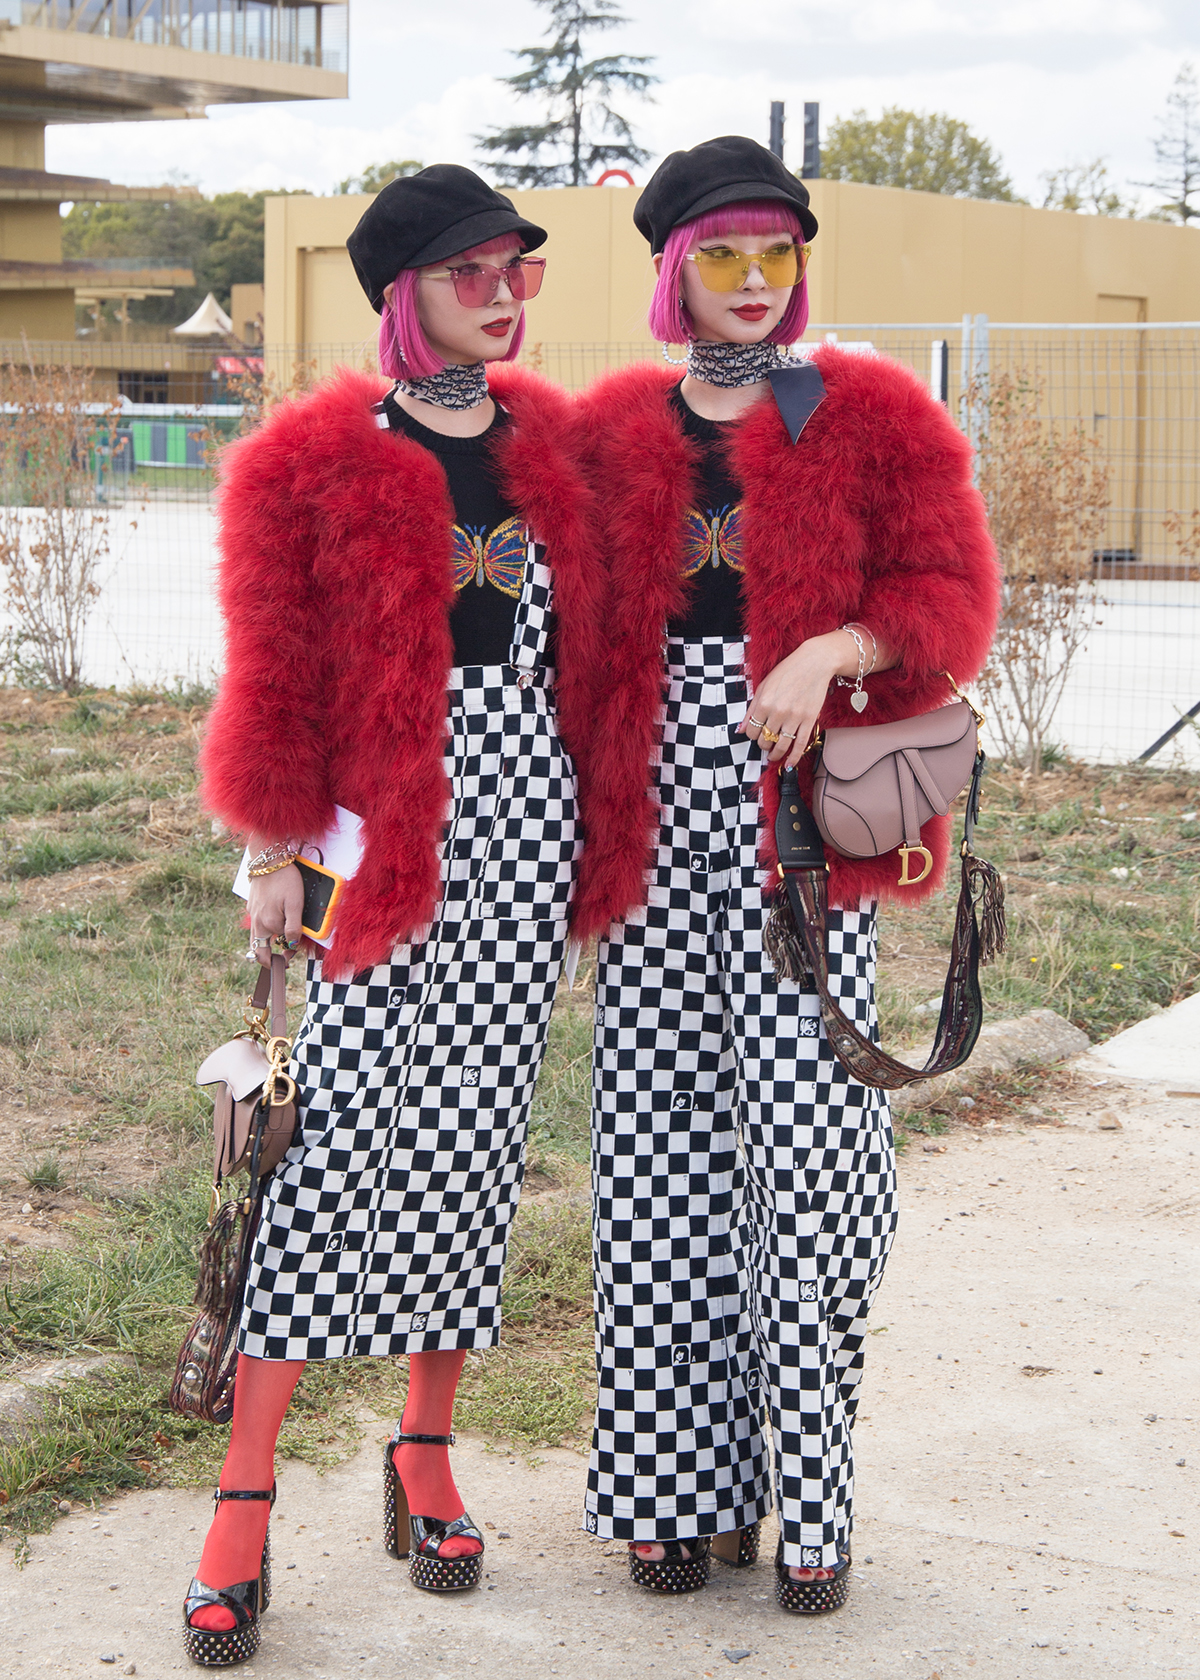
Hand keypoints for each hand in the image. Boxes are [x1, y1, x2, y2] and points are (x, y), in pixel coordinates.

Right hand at [247, 864, 302, 966]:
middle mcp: (257, 922)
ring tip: (278, 943)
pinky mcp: (252, 905)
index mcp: (268, 924)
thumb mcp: (295, 904)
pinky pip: (256, 923)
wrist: (268, 860)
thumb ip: (293, 928)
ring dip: (265, 944)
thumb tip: (292, 945)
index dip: (286, 954)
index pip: (277, 948)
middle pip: (258, 950)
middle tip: (283, 958)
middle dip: (270, 958)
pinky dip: (264, 929)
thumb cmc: (285, 880)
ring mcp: (252, 913)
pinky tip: (274, 921)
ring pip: (255, 938)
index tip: (293, 954)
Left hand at [740, 632, 848, 768]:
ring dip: (775, 754)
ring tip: (774, 756)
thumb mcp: (763, 686)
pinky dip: (794, 757)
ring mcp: (794, 717)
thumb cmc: (788, 671)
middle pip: (765, 740)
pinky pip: (800, 744)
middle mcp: (778, 712)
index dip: (752, 735)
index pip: (751, 731)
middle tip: (766, 743)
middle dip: (763, 744)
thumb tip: (740, 729)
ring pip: (781, 745)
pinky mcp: (809, 720)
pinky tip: (789, 764)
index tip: (756, 734)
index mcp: (764, 703)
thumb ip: (751, 709)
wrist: (814, 662)